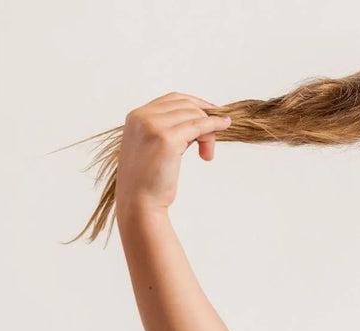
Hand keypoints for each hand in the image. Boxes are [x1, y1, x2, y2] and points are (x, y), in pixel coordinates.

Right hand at [114, 92, 230, 214]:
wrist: (139, 202)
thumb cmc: (147, 180)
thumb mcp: (152, 146)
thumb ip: (167, 130)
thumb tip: (199, 122)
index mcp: (136, 116)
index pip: (172, 99)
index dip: (195, 103)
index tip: (212, 112)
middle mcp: (142, 117)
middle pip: (185, 106)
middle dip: (203, 120)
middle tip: (208, 145)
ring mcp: (154, 126)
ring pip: (194, 115)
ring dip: (208, 132)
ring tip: (206, 153)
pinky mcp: (167, 139)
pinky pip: (199, 125)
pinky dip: (214, 126)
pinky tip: (223, 126)